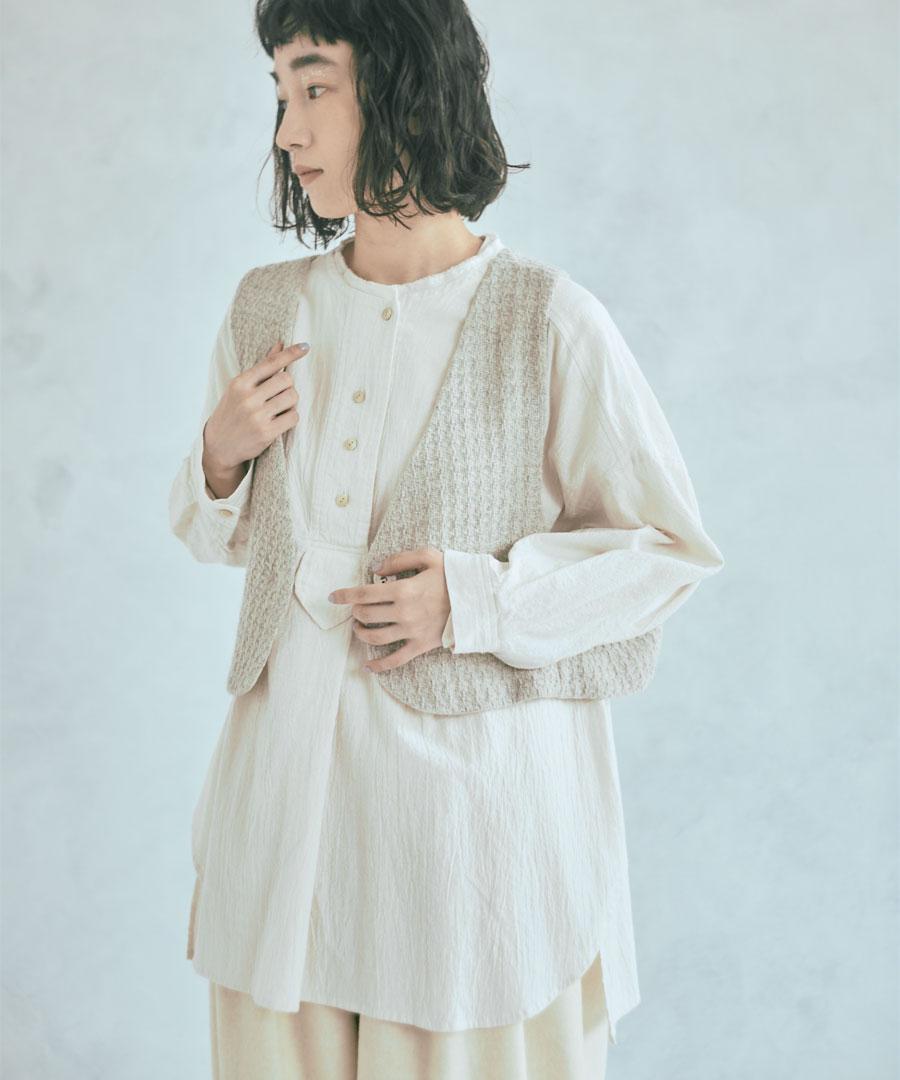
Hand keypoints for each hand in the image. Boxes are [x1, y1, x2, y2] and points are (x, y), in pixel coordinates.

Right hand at [203, 340, 310, 472]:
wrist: (219, 446)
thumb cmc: (232, 412)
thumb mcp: (240, 388)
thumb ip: (261, 369)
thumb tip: (280, 344)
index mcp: (240, 383)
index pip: (271, 363)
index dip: (291, 354)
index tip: (306, 346)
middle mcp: (248, 398)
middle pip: (286, 380)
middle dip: (288, 386)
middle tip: (280, 394)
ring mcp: (257, 416)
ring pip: (292, 398)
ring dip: (291, 402)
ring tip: (279, 408)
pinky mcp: (267, 433)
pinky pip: (294, 417)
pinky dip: (291, 417)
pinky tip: (280, 421)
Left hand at [328, 547, 449, 672]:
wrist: (480, 601)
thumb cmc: (454, 576)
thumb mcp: (429, 556)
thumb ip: (399, 559)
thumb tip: (375, 567)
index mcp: (404, 590)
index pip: (364, 594)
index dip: (344, 595)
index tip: (333, 596)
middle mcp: (403, 613)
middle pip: (366, 615)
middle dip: (356, 611)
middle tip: (356, 608)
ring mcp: (411, 632)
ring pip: (374, 637)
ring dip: (361, 632)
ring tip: (359, 627)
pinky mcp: (420, 646)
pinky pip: (395, 660)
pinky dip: (379, 665)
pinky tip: (367, 666)